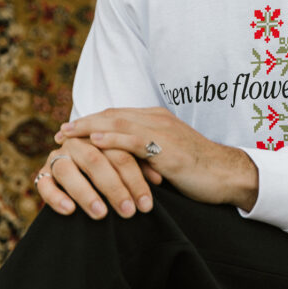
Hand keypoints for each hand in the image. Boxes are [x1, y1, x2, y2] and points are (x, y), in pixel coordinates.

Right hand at [34, 137, 161, 219]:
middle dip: (114, 188)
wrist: (84, 169)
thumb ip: (141, 166)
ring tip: (102, 214)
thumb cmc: (115, 168)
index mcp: (101, 135)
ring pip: (68, 171)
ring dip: (85, 193)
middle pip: (96, 160)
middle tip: (129, 211)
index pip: (120, 152)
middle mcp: (78, 142)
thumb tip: (158, 179)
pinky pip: (44, 184)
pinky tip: (70, 211)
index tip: (147, 203)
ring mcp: (59, 156)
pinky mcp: (43, 173)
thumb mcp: (129, 166)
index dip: (136, 177)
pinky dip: (55, 197)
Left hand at [55, 107, 258, 211]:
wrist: (227, 174)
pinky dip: (111, 139)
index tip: (71, 128)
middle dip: (84, 121)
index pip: (118, 114)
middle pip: (113, 114)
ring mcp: (163, 131)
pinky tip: (94, 142)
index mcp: (158, 118)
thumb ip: (147, 152)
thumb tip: (123, 163)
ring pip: (118, 122)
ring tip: (67, 134)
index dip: (93, 119)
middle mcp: (158, 119)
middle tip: (61, 131)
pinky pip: (134, 140)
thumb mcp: (168, 155)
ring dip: (89, 127)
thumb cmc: (199, 169)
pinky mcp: (166, 148)